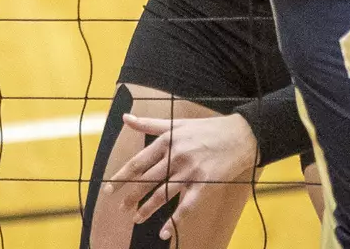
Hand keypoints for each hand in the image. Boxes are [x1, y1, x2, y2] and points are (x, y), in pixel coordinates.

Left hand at [106, 112, 257, 239]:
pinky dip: (174, 220)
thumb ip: (149, 124)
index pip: (138, 162)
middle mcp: (176, 156)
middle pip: (148, 180)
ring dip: (148, 208)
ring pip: (163, 193)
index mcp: (167, 141)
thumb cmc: (207, 129)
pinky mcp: (205, 183)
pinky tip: (164, 232)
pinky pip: (187, 205)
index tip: (108, 188)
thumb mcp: (177, 123)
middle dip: (131, 195)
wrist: (241, 134)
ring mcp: (190, 170)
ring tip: (136, 218)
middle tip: (120, 207)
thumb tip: (125, 118)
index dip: (122, 176)